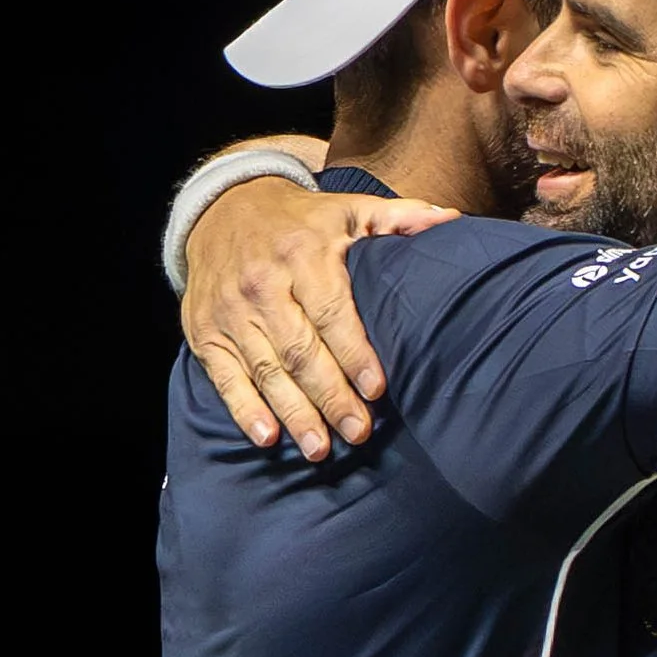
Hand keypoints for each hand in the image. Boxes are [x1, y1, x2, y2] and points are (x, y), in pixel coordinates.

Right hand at [183, 178, 456, 458]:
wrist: (223, 208)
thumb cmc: (300, 221)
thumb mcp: (349, 208)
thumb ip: (399, 218)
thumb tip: (451, 220)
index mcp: (303, 253)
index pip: (331, 312)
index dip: (354, 352)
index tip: (376, 389)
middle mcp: (263, 283)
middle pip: (300, 349)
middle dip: (330, 395)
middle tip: (357, 432)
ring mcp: (231, 311)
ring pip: (265, 369)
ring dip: (293, 413)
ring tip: (320, 449)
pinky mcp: (204, 331)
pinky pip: (224, 377)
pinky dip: (244, 410)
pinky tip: (267, 438)